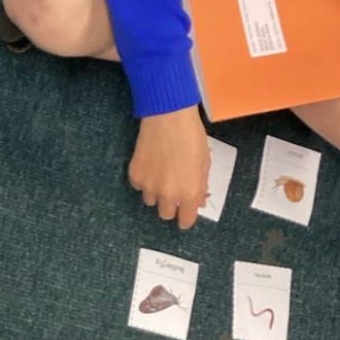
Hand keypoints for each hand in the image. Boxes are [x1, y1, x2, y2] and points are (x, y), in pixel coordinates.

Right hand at [128, 107, 210, 229]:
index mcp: (189, 193)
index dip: (185, 218)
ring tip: (161, 173)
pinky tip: (151, 164)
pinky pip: (139, 186)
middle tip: (173, 190)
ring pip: (150, 201)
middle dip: (170, 205)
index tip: (184, 213)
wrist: (168, 118)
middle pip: (165, 215)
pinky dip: (144, 180)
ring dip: (156, 193)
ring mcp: (149, 187)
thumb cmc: (192, 137)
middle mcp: (168, 195)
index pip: (185, 221)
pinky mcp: (135, 176)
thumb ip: (199, 187)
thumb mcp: (204, 164)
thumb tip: (196, 201)